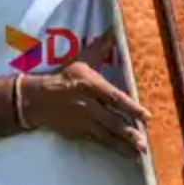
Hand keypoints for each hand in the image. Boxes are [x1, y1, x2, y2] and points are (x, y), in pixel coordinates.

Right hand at [21, 31, 150, 155]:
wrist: (37, 99)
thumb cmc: (63, 77)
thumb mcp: (80, 61)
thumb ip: (99, 49)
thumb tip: (112, 32)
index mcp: (89, 85)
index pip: (114, 98)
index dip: (131, 107)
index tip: (146, 116)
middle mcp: (87, 104)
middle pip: (111, 120)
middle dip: (128, 131)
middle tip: (144, 141)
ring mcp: (82, 120)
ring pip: (106, 133)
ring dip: (123, 143)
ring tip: (139, 150)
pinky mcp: (78, 131)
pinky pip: (98, 140)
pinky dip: (112, 146)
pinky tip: (124, 152)